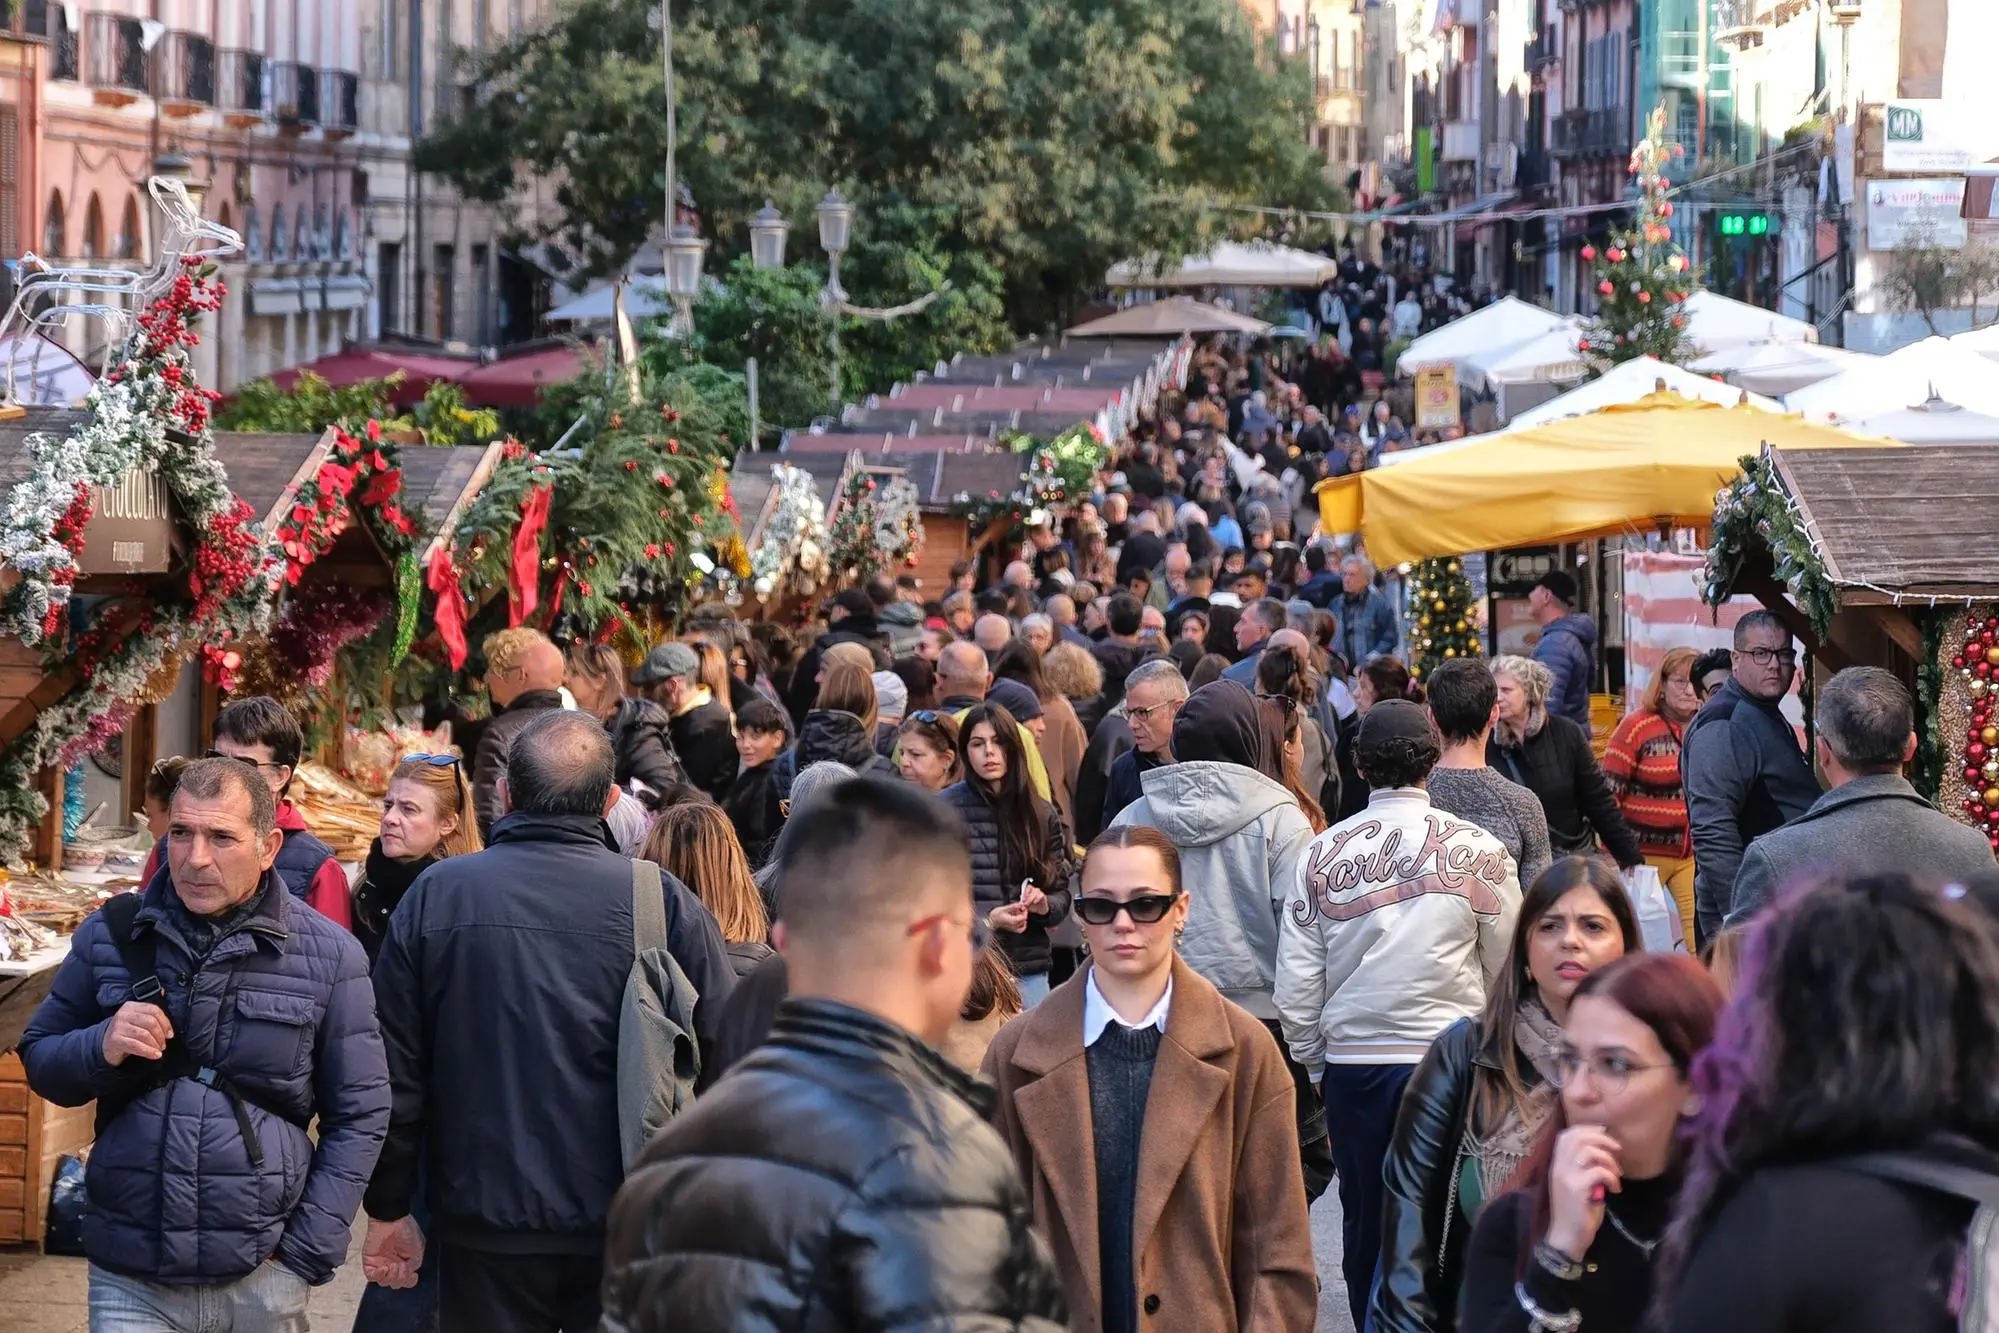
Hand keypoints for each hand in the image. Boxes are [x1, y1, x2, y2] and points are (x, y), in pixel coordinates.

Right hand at [102, 1002, 171, 1065]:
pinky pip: (136, 1045)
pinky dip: (148, 1051)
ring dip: (155, 1044)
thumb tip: (170, 1030)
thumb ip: (152, 1019)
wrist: (106, 1045)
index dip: (165, 1023)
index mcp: (131, 1006)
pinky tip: (155, 1055)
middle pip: (150, 1022)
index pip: (154, 1010)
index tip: (170, 1034)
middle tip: (163, 1045)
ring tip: (159, 1050)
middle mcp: (123, 1014)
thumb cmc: (127, 1033)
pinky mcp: (114, 1039)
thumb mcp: (138, 1022)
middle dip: (160, 1035)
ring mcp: (118, 1026)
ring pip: (144, 1034)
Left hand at [363, 1215, 424, 1288]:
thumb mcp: (418, 1249)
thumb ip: (414, 1265)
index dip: (409, 1281)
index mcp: (404, 1262)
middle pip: (395, 1283)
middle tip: (402, 1267)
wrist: (392, 1220)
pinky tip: (384, 1268)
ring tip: (393, 1265)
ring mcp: (380, 1264)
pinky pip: (372, 1277)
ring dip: (391, 1277)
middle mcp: (393, 1264)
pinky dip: (379, 1276)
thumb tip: (407, 1274)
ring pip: (384, 1282)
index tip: (413, 1275)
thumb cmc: (406, 1230)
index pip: (406, 1280)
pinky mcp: (370, 1262)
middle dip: (400, 1279)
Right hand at [987, 902, 1029, 933]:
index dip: (1025, 911)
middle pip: (1024, 920)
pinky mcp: (1011, 929)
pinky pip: (1020, 929)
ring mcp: (1013, 928)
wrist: (990, 921)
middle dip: (1022, 913)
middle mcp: (1014, 926)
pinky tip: (1019, 920)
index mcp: (1013, 921)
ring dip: (1021, 917)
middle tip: (1019, 908)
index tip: (1022, 907)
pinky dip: (1022, 925)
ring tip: (1017, 913)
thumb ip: (1013, 906)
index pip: (1024, 917)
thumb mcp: (1004, 908)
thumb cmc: (995, 916)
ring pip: (1023, 924)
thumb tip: (1020, 904)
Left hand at [1018, 881, 1047, 914]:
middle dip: (1027, 897)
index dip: (1025, 893)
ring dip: (1031, 898)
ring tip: (1029, 904)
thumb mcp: (1026, 905)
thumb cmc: (1032, 906)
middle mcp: (1034, 889)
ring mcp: (1039, 892)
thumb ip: (1023, 903)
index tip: (1023, 900)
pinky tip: (1034, 902)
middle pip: (1030, 888)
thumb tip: (1019, 903)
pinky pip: (1041, 895)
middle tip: (1025, 904)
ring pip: (1036, 891)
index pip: (1027, 888)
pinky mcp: (1043, 896)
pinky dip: (1037, 898)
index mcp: (1030, 890)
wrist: (1040, 910)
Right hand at [1544, 1124, 1621, 1260]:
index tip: (1605, 1134)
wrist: (1566, 1237)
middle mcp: (1559, 1167)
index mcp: (1557, 1165)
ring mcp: (1566, 1177)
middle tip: (1617, 1149)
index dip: (1587, 1130)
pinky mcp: (1577, 1188)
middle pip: (1578, 1138)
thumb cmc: (1575, 1213)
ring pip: (1589, 1151)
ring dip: (1609, 1160)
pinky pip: (1599, 1172)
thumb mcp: (1577, 1186)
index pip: (1566, 1136)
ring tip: (1617, 1174)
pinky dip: (1612, 1178)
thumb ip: (1585, 1169)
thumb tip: (1603, 1154)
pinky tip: (1615, 1190)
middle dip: (1602, 1139)